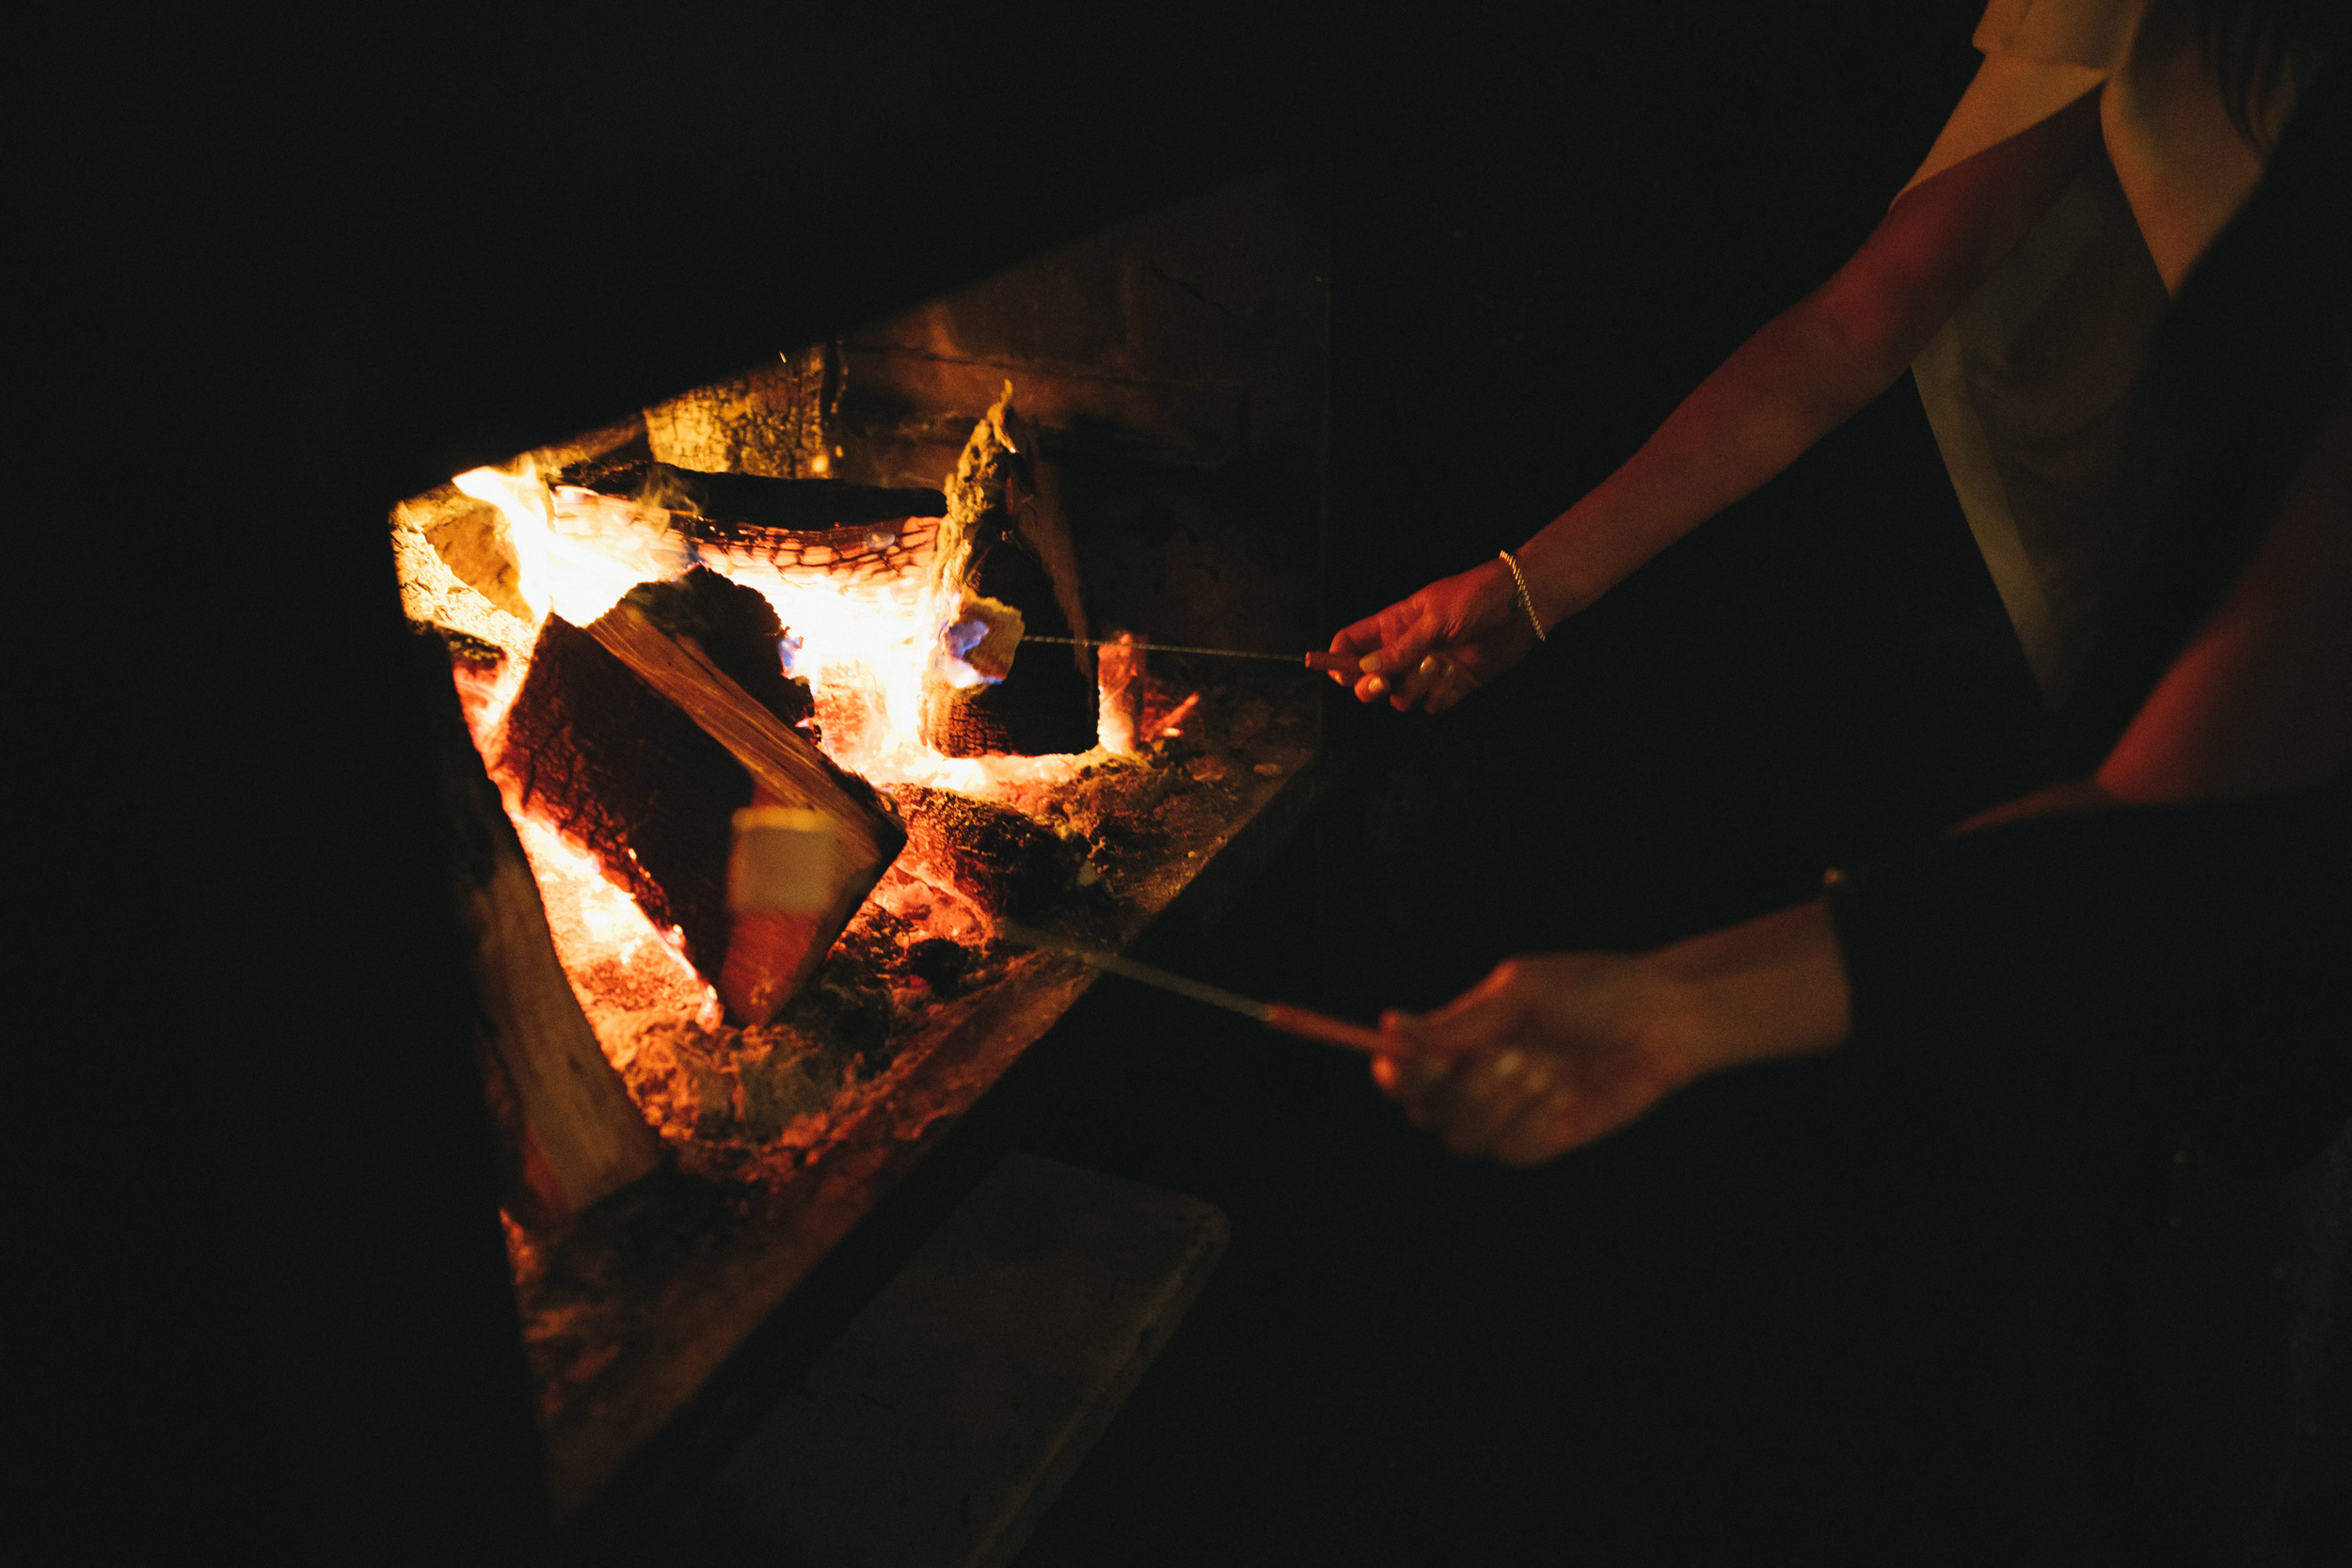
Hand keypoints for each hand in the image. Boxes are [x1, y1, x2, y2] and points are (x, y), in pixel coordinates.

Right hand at [1327, 557, 1537, 712]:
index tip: (1340, 673)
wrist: (1524, 605)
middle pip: (1369, 677)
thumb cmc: (1477, 597)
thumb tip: (1366, 669)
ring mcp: (1429, 669)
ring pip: (1401, 696)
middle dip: (1370, 685)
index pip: (1352, 641)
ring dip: (1414, 689)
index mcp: (1395, 623)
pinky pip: (1433, 704)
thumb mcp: (1434, 618)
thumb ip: (1401, 648)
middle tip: (1381, 683)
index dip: (1339, 658)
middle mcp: (1408, 649)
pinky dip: (1440, 699)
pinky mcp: (1455, 685)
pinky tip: (1454, 678)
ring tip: (1439, 667)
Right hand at [1370, 903, 1848, 1164]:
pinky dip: (1531, 1126)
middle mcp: (1483, 1079)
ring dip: (1495, 1106)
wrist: (1664, 1019)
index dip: (1396, 1073)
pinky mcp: (1548, 1140)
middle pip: (1426, 1111)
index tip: (1392, 1066)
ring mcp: (1514, 1113)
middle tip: (1502, 1056)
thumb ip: (1459, 1022)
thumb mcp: (1521, 994)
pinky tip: (1563, 1096)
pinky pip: (1513, 1151)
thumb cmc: (1594, 990)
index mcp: (1468, 1038)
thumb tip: (1390, 1027)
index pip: (1408, 1070)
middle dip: (1456, 1088)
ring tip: (1540, 1071)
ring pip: (1464, 1139)